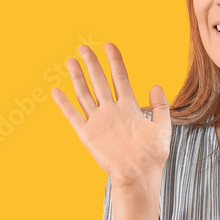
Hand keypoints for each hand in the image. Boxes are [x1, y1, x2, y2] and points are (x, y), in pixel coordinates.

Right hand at [51, 43, 170, 185]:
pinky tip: (56, 90)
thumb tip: (155, 85)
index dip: (115, 61)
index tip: (109, 45)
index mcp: (129, 108)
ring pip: (85, 94)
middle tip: (83, 47)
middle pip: (100, 82)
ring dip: (78, 77)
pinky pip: (73, 115)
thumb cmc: (152, 155)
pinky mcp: (88, 134)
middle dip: (92, 64)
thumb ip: (160, 106)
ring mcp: (99, 121)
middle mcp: (112, 111)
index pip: (120, 78)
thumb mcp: (163, 127)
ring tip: (71, 61)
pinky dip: (64, 103)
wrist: (139, 174)